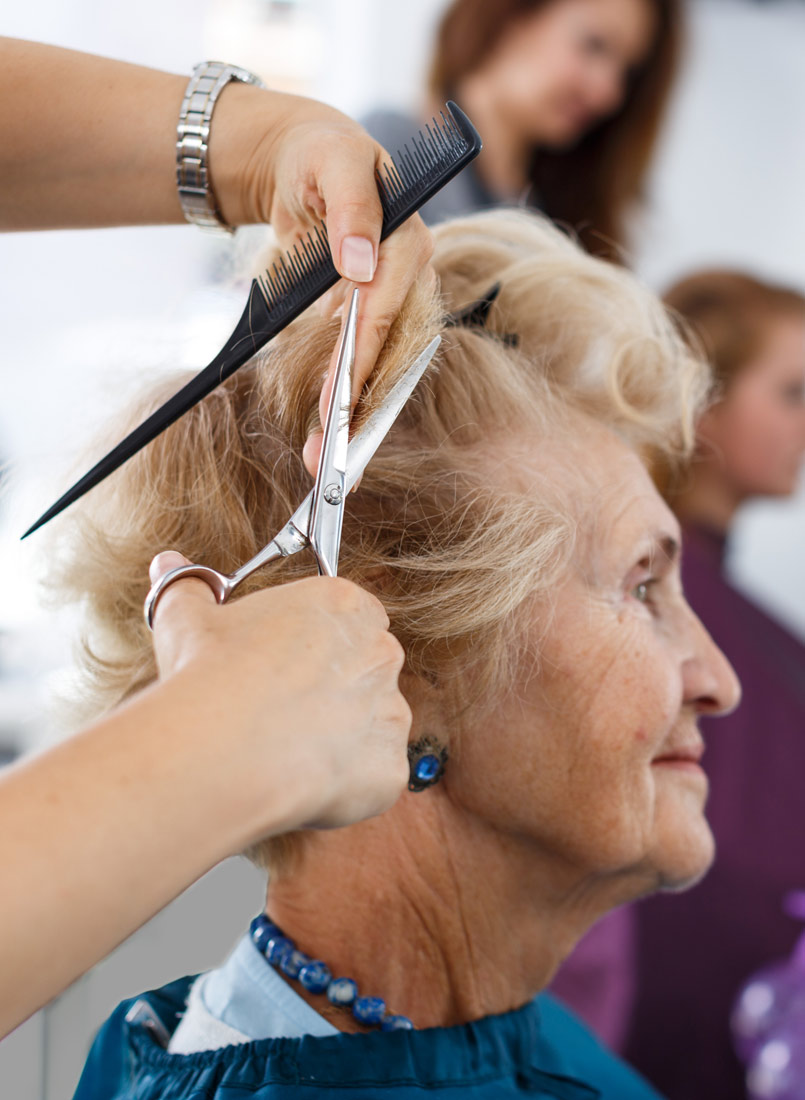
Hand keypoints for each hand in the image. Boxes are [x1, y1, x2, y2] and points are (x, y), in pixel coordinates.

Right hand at [148, 552, 410, 835]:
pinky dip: (349, 784)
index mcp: (342, 604)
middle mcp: (379, 652)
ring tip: (287, 750)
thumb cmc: (208, 674)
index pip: (356, 614)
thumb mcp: (187, 617)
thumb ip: (189, 587)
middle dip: (336, 688)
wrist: (221, 749)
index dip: (322, 642)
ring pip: (376, 724)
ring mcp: (391, 710)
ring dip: (344, 737)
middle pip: (370, 668)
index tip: (290, 661)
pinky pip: (376, 775)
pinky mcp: (389, 767)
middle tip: (284, 709)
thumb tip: (167, 563)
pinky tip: (302, 781)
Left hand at [210, 88, 432, 475]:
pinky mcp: (374, 318)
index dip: (360, 359)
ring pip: (382, 370)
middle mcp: (413, 281)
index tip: (335, 401)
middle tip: (330, 454)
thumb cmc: (321, 158)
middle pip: (391, 355)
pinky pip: (366, 367)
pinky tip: (330, 436)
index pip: (385, 311)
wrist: (305, 163)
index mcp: (411, 244)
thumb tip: (359, 261)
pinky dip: (349, 403)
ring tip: (323, 458)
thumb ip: (352, 206)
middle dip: (360, 407)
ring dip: (356, 419)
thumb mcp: (332, 162)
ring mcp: (395, 303)